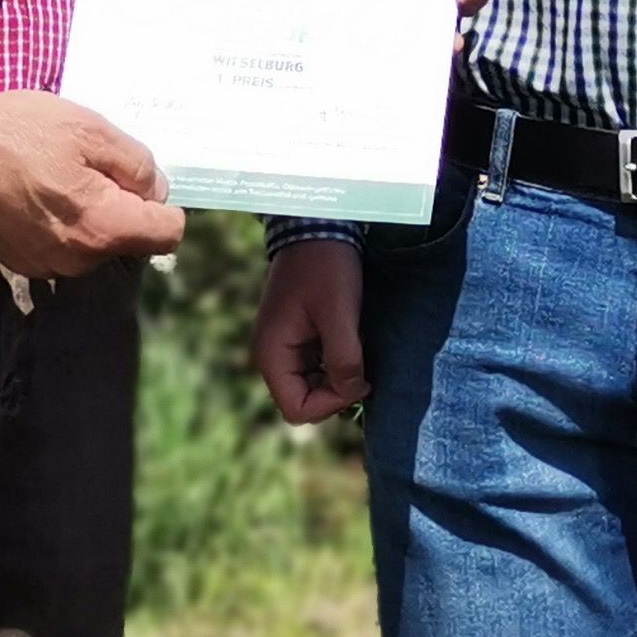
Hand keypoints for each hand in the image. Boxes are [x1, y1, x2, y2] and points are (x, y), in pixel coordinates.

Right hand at [0, 77, 187, 278]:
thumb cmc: (18, 131)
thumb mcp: (91, 129)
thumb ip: (136, 164)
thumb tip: (156, 190)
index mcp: (103, 227)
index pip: (168, 233)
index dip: (165, 203)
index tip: (139, 178)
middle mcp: (79, 260)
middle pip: (132, 239)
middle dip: (124, 206)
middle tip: (91, 165)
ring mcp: (48, 267)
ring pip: (97, 244)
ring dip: (93, 215)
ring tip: (59, 175)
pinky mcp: (23, 262)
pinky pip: (66, 248)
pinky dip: (63, 224)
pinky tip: (37, 193)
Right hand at [251, 238, 368, 424]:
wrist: (317, 227)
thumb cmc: (325, 269)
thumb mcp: (339, 314)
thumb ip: (344, 358)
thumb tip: (352, 392)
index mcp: (273, 354)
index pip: (296, 409)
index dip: (330, 404)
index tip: (359, 379)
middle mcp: (273, 356)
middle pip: (304, 401)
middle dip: (335, 394)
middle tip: (363, 369)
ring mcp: (285, 347)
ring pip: (312, 386)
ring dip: (338, 379)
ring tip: (360, 353)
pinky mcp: (298, 337)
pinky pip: (317, 368)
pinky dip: (336, 364)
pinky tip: (353, 343)